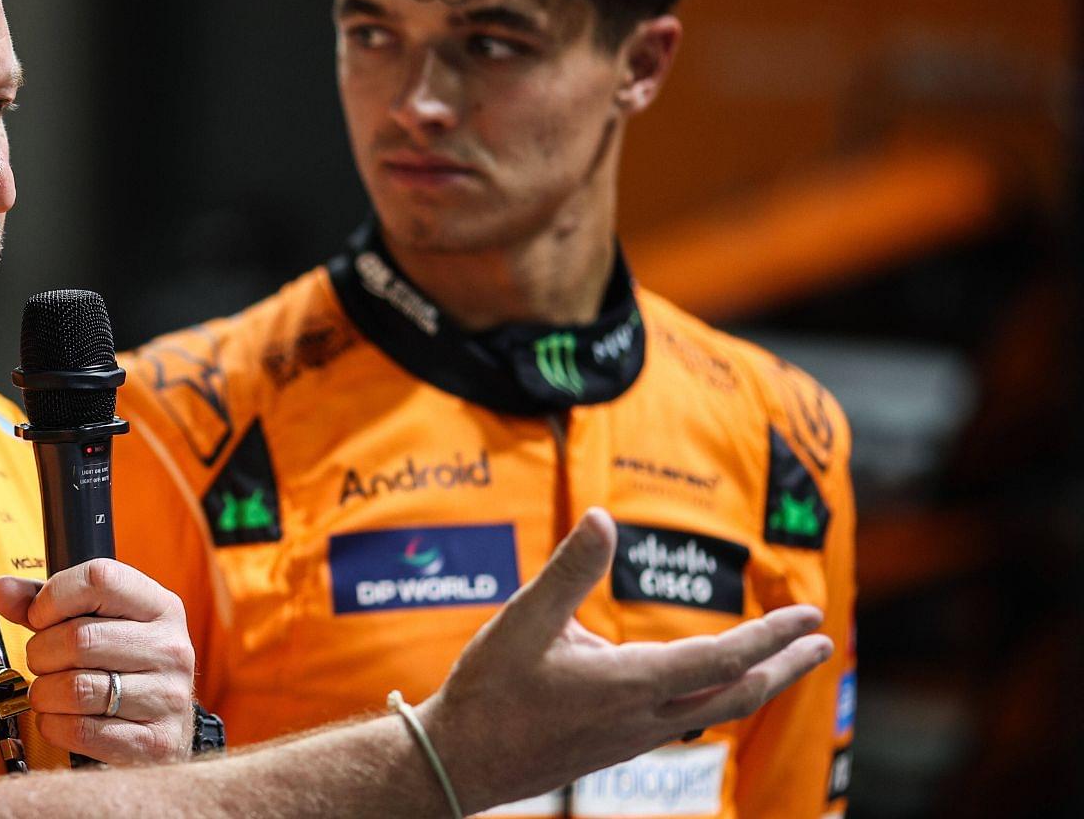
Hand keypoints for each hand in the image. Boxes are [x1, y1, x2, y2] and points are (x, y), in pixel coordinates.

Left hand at [0, 559, 194, 765]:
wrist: (164, 724)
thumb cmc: (121, 663)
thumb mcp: (94, 620)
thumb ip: (44, 601)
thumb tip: (0, 591)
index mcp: (159, 606)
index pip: (99, 579)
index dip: (53, 597)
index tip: (39, 617)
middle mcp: (171, 647)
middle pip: (79, 638)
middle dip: (41, 652)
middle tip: (43, 661)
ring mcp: (167, 697)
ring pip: (76, 689)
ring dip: (44, 693)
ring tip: (50, 691)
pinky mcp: (154, 742)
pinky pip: (81, 732)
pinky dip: (54, 725)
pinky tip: (59, 717)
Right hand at [426, 508, 833, 813]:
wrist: (460, 764)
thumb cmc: (489, 692)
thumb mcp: (523, 620)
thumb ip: (568, 570)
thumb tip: (602, 518)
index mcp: (632, 684)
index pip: (724, 658)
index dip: (772, 635)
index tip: (810, 615)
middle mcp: (646, 718)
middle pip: (739, 694)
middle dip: (785, 665)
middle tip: (822, 642)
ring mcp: (634, 737)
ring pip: (716, 712)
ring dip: (755, 683)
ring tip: (777, 663)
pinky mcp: (617, 746)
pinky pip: (686, 721)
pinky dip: (716, 698)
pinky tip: (703, 688)